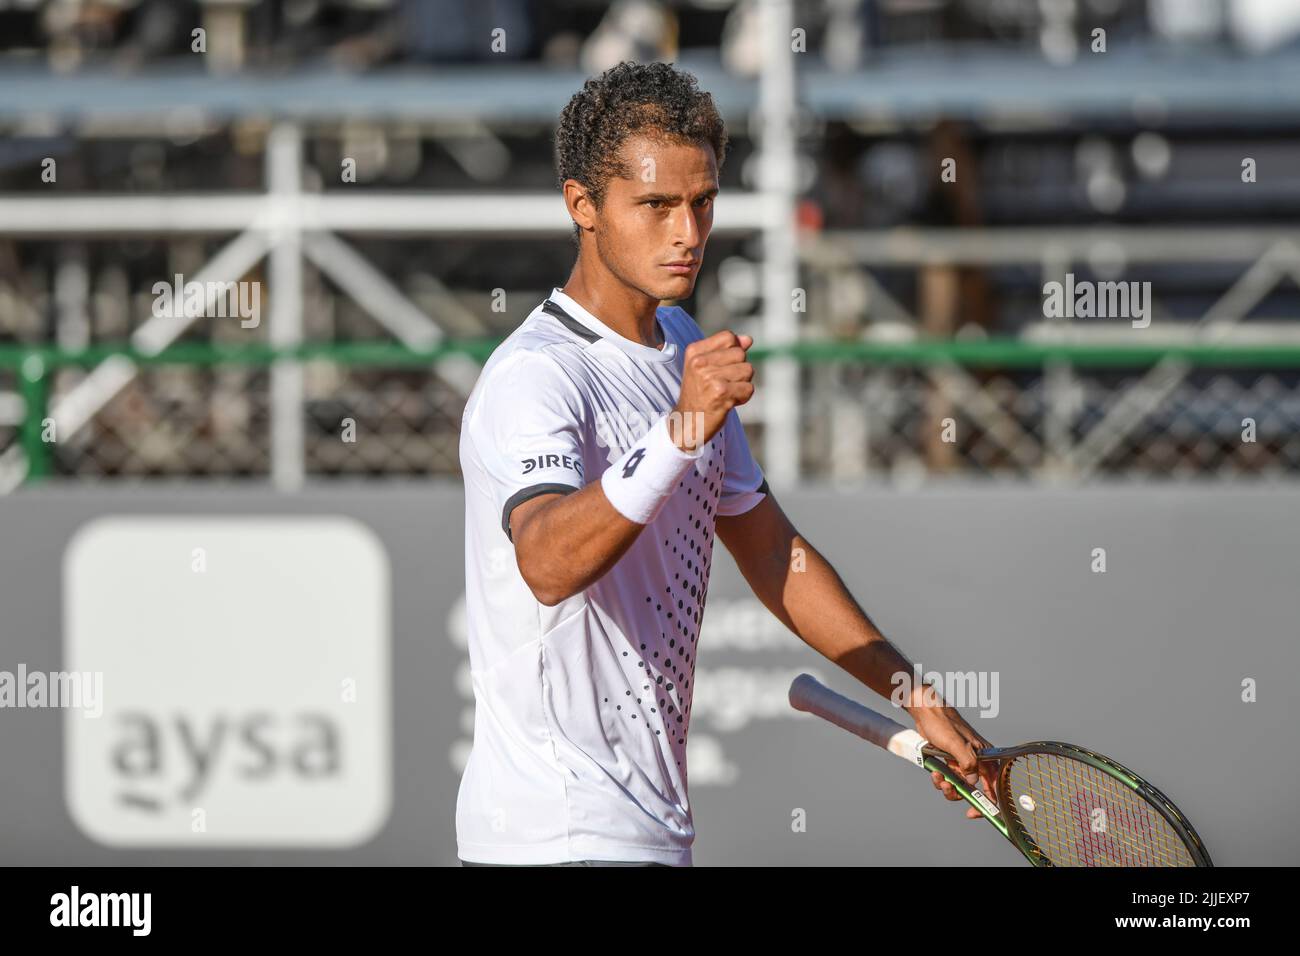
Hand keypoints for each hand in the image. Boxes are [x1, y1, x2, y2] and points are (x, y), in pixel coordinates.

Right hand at [671, 331, 753, 451]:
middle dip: (739, 370)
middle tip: (722, 384)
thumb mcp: (706, 367)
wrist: (687, 423)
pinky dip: (743, 397)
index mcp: (694, 352)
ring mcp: (710, 377)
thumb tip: (748, 339)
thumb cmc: (699, 394)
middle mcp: (699, 362)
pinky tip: (728, 402)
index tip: (721, 368)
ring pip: (748, 370)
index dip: (733, 352)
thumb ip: (726, 350)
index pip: (729, 337)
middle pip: (741, 354)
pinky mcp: (721, 392)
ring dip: (741, 384)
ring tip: (725, 393)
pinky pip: (748, 388)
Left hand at [910, 703, 997, 819]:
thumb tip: (973, 781)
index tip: (978, 811)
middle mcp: (977, 762)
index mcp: (985, 757)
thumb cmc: (943, 723)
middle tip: (950, 789)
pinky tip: (934, 772)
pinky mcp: (951, 762)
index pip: (995, 784)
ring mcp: (963, 763)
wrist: (926, 713)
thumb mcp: (956, 743)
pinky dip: (941, 780)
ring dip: (949, 787)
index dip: (990, 801)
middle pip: (977, 789)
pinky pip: (949, 779)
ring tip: (938, 777)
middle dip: (962, 794)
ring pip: (960, 786)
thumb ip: (967, 762)